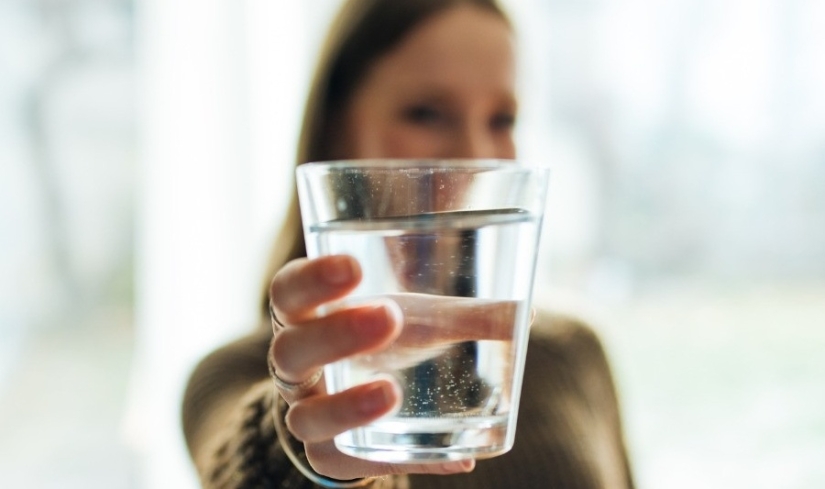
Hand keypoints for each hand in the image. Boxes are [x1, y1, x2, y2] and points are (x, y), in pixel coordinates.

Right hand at [268, 255, 476, 478]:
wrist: (355, 389)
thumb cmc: (384, 337)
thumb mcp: (418, 319)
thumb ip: (465, 314)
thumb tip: (527, 313)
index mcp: (307, 314)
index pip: (289, 291)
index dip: (312, 280)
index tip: (354, 268)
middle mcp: (295, 364)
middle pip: (290, 350)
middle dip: (336, 335)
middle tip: (390, 316)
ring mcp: (306, 412)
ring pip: (306, 417)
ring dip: (348, 407)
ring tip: (392, 392)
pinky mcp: (329, 453)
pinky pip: (350, 463)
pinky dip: (402, 461)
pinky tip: (453, 458)